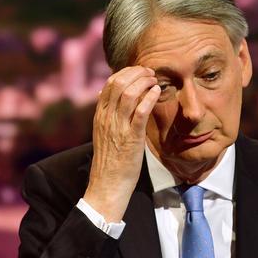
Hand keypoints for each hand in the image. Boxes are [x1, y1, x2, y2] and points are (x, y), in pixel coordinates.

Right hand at [83, 66, 160, 221]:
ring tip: (155, 80)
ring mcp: (117, 128)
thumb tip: (115, 101)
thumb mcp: (106, 135)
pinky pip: (139, 112)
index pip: (110, 84)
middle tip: (150, 72)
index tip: (140, 72)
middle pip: (118, 83)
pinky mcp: (130, 138)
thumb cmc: (111, 162)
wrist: (107, 185)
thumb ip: (110, 117)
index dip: (126, 73)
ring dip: (144, 82)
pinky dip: (148, 99)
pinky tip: (157, 92)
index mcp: (100, 116)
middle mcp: (106, 118)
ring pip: (128, 94)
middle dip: (136, 73)